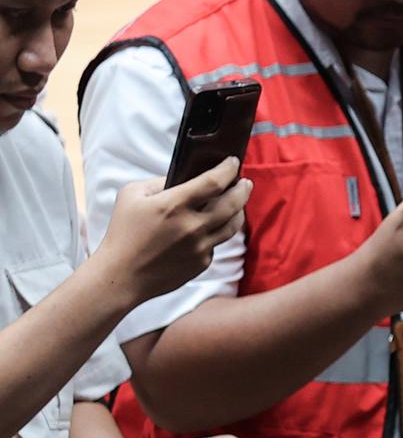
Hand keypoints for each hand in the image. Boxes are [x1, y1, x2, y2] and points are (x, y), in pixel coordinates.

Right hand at [96, 157, 252, 303]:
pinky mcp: (202, 262)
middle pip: (233, 203)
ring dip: (239, 210)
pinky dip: (217, 231)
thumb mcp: (132, 195)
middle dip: (243, 189)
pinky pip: (216, 243)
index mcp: (173, 205)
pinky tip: (212, 226)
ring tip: (238, 201)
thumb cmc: (123, 232)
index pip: (213, 182)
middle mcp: (192, 226)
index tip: (233, 162)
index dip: (228, 169)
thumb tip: (183, 176)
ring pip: (232, 225)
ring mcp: (200, 247)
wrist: (122, 275)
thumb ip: (159, 181)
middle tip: (246, 182)